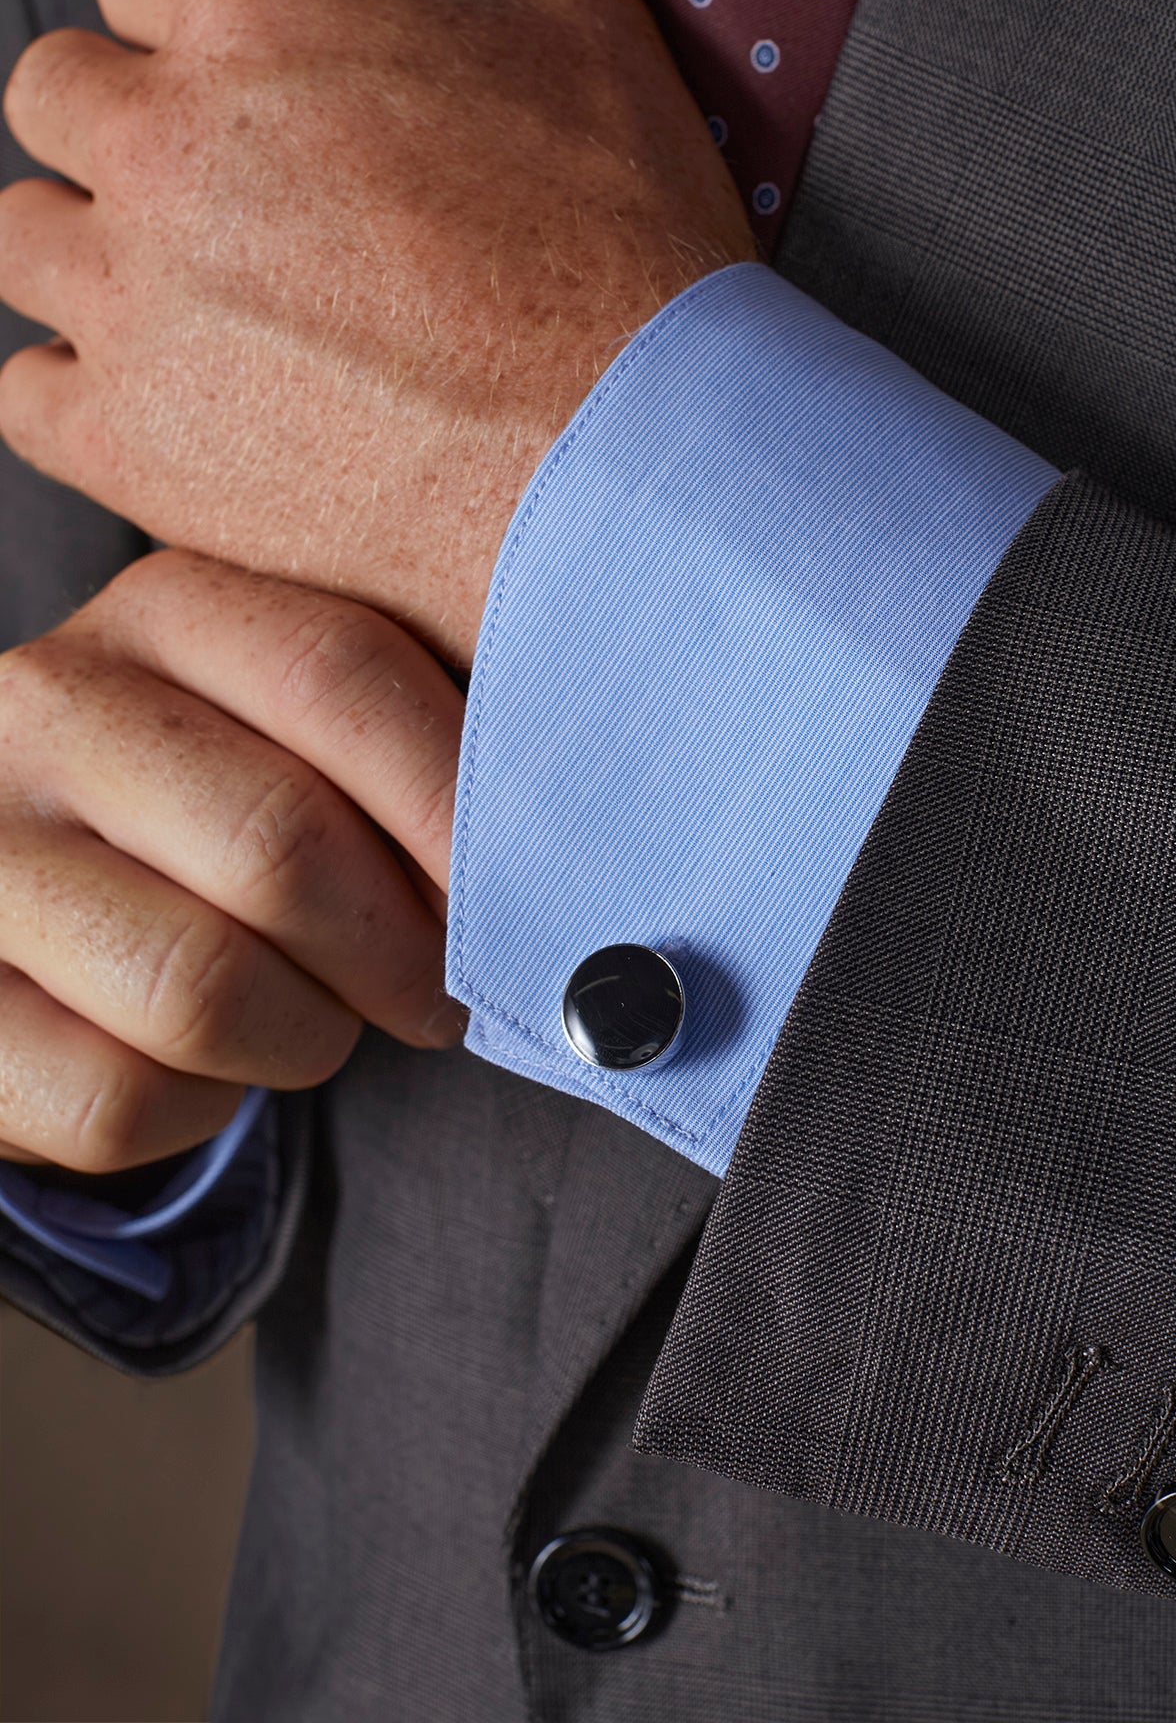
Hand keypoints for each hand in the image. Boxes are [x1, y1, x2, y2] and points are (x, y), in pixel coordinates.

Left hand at [0, 0, 756, 679]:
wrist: (627, 450)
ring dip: (93, 259)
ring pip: (23, 241)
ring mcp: (130, 298)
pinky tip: (174, 408)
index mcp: (248, 18)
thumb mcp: (567, 19)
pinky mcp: (126, 440)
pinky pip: (24, 397)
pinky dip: (82, 398)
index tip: (262, 101)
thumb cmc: (617, 233)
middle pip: (56, 98)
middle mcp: (160, 144)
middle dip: (126, 135)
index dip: (200, 36)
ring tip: (199, 311)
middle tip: (229, 206)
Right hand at [0, 548, 465, 1170]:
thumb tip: (572, 860)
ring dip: (303, 1038)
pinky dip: (200, 1112)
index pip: (343, 676)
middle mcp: (43, 705)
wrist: (25, 906)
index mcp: (162, 611)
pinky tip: (204, 1068)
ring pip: (197, 986)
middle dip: (398, 954)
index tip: (523, 893)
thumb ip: (407, 752)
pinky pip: (117, 1098)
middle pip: (279, 842)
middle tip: (435, 994)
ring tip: (318, 1022)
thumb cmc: (212, 820)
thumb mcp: (296, 732)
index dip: (457, 807)